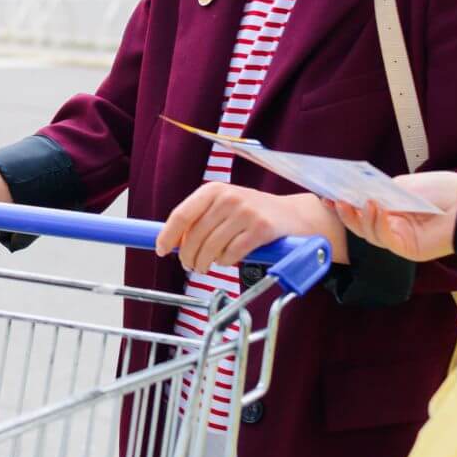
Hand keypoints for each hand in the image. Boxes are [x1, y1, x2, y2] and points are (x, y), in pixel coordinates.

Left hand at [156, 183, 339, 272]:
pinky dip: (225, 262)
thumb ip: (201, 219)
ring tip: (206, 266)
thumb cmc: (253, 213)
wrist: (294, 216)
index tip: (162, 250)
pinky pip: (232, 254)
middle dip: (188, 257)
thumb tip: (174, 241)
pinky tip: (228, 260)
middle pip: (195, 236)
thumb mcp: (224, 206)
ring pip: (211, 248)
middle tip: (189, 266)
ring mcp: (245, 212)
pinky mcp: (260, 229)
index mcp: (213, 190)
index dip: (168, 235)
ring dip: (205, 262)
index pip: (182, 215)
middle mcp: (228, 198)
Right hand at [328, 171, 456, 261]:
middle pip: (360, 224)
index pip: (359, 209)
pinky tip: (377, 209)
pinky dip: (379, 224)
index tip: (325, 194)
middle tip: (335, 200)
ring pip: (369, 234)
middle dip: (346, 213)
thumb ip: (380, 191)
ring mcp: (398, 240)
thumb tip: (356, 194)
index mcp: (388, 210)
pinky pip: (386, 239)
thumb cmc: (440, 191)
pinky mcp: (407, 249)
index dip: (342, 203)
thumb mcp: (403, 186)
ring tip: (359, 202)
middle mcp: (391, 227)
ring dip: (361, 218)